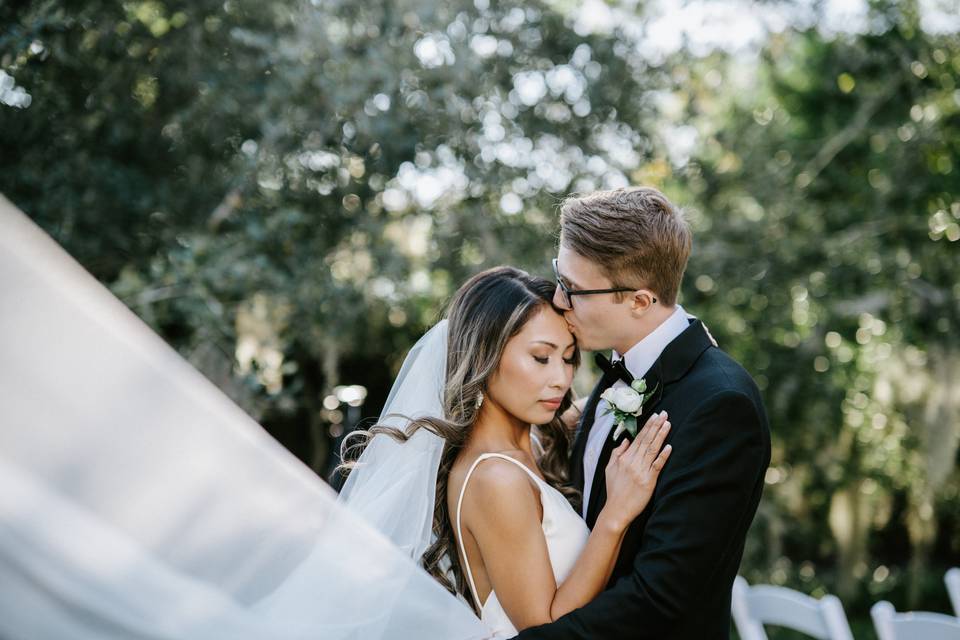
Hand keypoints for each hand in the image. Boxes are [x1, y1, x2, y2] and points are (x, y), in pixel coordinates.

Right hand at [599, 411, 671, 531]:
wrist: (616, 510)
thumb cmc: (614, 490)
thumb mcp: (610, 469)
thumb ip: (617, 453)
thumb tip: (626, 440)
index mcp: (624, 458)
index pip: (638, 438)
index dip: (647, 426)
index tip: (655, 416)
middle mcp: (632, 462)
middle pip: (646, 440)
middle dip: (655, 426)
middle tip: (664, 414)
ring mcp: (641, 471)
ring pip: (652, 449)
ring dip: (661, 436)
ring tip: (668, 424)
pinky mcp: (649, 481)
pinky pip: (657, 466)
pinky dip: (663, 456)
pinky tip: (669, 447)